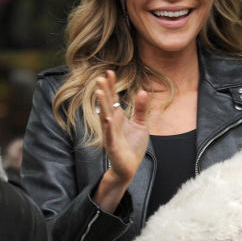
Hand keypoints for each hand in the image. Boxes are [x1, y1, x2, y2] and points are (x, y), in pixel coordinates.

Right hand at [93, 70, 149, 210]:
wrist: (129, 168)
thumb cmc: (133, 147)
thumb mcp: (141, 125)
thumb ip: (141, 109)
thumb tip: (143, 90)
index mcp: (118, 118)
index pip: (113, 99)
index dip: (111, 86)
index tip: (109, 72)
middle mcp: (112, 124)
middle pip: (107, 105)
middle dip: (104, 91)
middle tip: (99, 77)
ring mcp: (111, 134)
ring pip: (105, 117)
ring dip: (102, 105)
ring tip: (99, 92)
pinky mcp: (113, 146)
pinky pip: (109, 135)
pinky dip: (108, 127)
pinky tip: (106, 118)